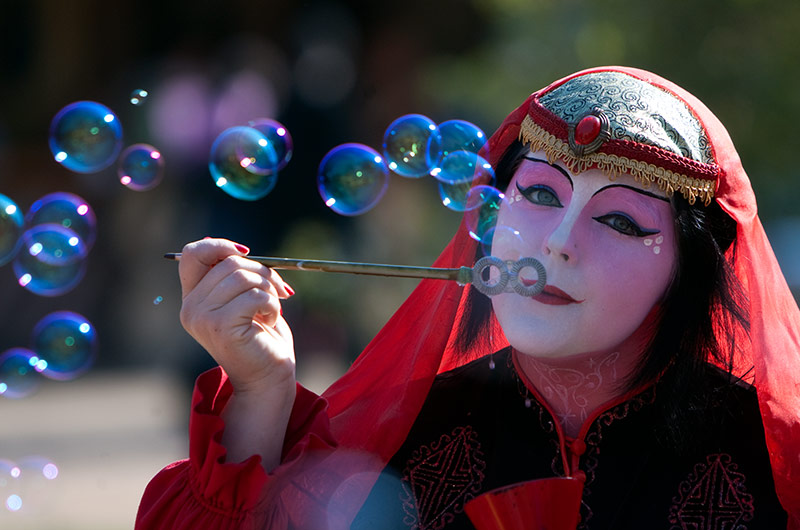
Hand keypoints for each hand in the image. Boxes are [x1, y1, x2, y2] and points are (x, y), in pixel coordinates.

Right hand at [178, 238, 295, 392]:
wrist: (267, 379)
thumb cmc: (261, 338)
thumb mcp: (245, 300)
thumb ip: (236, 277)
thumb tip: (239, 249)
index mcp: (193, 298)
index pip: (192, 254)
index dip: (220, 246)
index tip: (247, 252)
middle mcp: (190, 307)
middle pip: (229, 263)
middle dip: (263, 271)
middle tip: (280, 289)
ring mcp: (202, 317)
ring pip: (243, 277)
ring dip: (269, 290)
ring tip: (272, 310)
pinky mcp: (220, 325)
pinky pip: (255, 296)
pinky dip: (271, 305)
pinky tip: (269, 322)